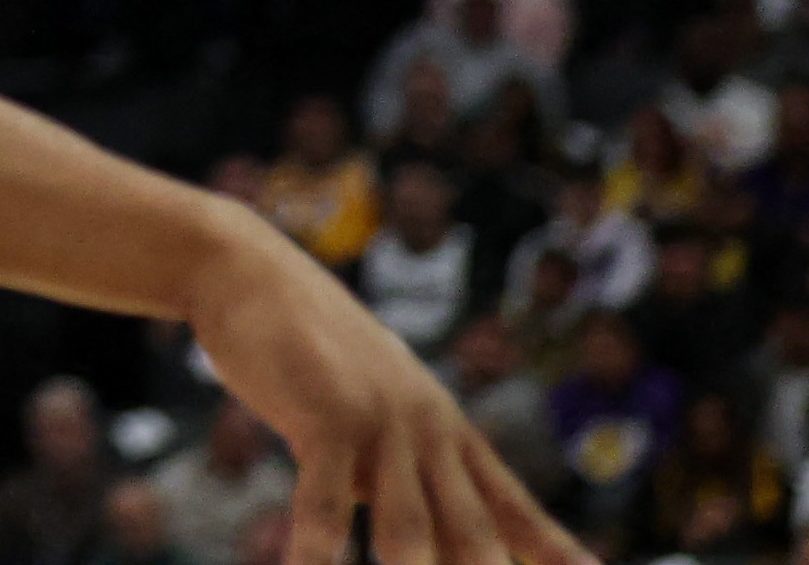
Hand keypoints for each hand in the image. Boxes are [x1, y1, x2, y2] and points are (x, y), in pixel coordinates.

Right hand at [180, 196, 588, 564]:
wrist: (249, 271)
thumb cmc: (309, 348)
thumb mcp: (373, 406)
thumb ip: (399, 471)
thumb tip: (415, 540)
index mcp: (446, 430)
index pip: (515, 509)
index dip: (559, 552)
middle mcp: (427, 430)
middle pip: (475, 535)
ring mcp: (381, 422)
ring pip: (412, 531)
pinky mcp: (328, 416)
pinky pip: (327, 505)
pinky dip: (317, 550)